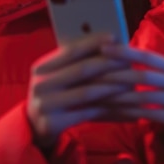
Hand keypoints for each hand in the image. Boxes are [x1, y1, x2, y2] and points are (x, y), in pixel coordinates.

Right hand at [27, 34, 129, 149]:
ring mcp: (44, 104)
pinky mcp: (52, 123)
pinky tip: (121, 104)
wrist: (33, 126)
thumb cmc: (54, 94)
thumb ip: (76, 63)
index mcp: (42, 67)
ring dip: (112, 86)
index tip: (114, 37)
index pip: (71, 50)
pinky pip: (86, 112)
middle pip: (82, 69)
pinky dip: (106, 108)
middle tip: (128, 61)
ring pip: (87, 92)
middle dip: (108, 64)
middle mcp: (41, 84)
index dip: (93, 42)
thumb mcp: (57, 76)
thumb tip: (108, 44)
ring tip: (129, 83)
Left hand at [97, 45, 163, 142]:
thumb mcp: (163, 75)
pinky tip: (109, 110)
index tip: (102, 49)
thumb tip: (113, 48)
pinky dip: (125, 112)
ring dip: (117, 96)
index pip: (147, 56)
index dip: (124, 52)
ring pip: (142, 98)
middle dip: (116, 75)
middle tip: (93, 74)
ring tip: (97, 94)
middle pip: (143, 76)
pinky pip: (145, 114)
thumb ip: (145, 64)